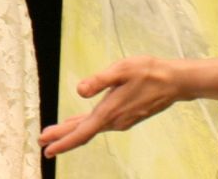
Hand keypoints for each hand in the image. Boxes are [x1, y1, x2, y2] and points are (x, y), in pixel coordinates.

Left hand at [40, 56, 191, 156]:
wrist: (175, 81)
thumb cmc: (148, 71)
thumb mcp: (121, 69)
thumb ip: (99, 80)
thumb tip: (79, 91)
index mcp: (110, 111)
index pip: (82, 132)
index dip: (63, 140)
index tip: (46, 148)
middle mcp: (115, 121)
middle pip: (83, 132)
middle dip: (61, 138)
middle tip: (42, 143)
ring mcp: (121, 120)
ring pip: (91, 128)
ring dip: (72, 131)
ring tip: (54, 133)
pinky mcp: (126, 116)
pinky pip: (100, 124)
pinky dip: (85, 125)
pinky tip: (78, 123)